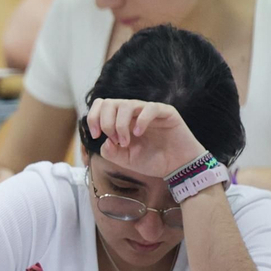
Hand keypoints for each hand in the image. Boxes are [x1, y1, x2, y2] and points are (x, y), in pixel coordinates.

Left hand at [84, 98, 204, 179]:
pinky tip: (139, 134)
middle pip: (110, 103)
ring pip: (127, 104)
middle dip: (106, 122)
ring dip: (120, 125)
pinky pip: (150, 108)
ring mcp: (149, 111)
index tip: (96, 135)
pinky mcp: (166, 113)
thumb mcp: (126, 160)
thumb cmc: (153, 161)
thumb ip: (111, 152)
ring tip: (126, 142)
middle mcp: (134, 112)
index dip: (93, 117)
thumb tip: (104, 141)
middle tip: (115, 141)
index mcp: (122, 120)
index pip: (102, 106)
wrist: (177, 167)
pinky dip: (141, 120)